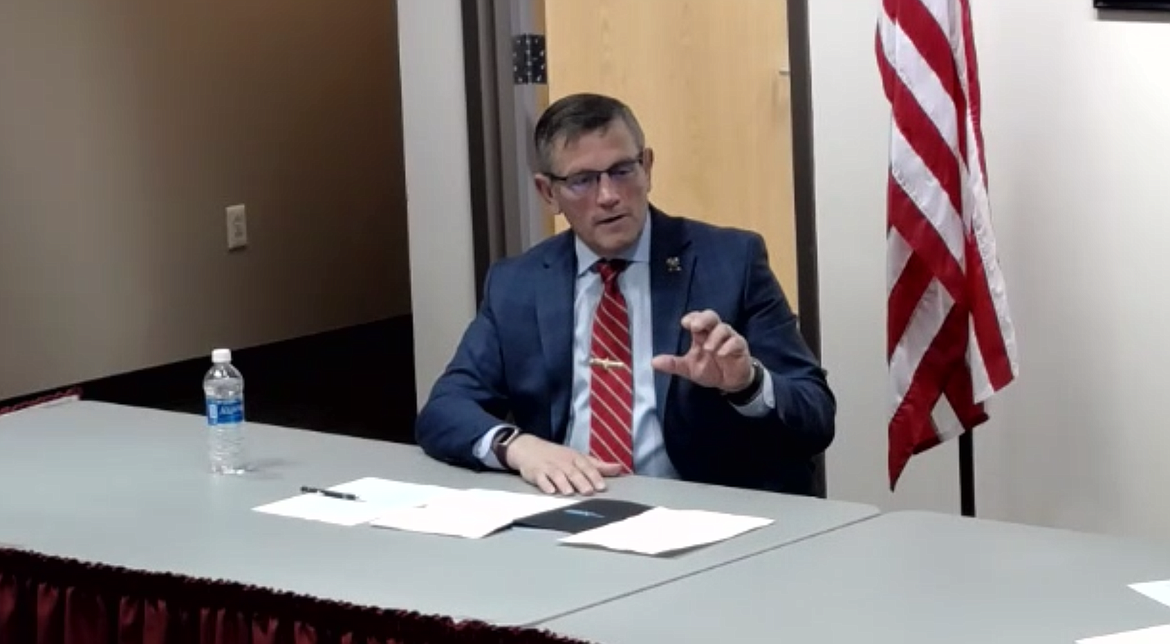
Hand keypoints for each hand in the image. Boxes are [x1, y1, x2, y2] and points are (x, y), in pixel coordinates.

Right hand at [505, 434, 624, 494]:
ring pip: (557, 475)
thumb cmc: (557, 455)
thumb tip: (619, 468)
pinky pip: (540, 479)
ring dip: (563, 483)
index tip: (602, 486)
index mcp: (574, 458)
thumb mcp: (578, 457)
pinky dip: (545, 484)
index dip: (594, 476)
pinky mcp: (535, 473)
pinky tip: (550, 491)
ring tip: (569, 492)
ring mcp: (548, 467)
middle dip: (581, 481)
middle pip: (573, 472)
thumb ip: (598, 465)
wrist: (529, 448)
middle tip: (588, 491)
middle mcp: (562, 462)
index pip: (586, 466)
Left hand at [651, 309, 753, 391]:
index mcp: (702, 335)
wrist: (730, 383)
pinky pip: (736, 341)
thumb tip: (654, 362)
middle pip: (711, 317)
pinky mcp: (740, 347)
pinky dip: (728, 346)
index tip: (684, 323)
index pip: (697, 319)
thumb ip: (673, 364)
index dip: (692, 318)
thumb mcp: (689, 369)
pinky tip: (721, 354)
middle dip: (703, 319)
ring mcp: (729, 339)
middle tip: (694, 326)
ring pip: (724, 328)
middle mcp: (715, 333)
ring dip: (715, 337)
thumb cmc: (711, 370)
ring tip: (708, 349)